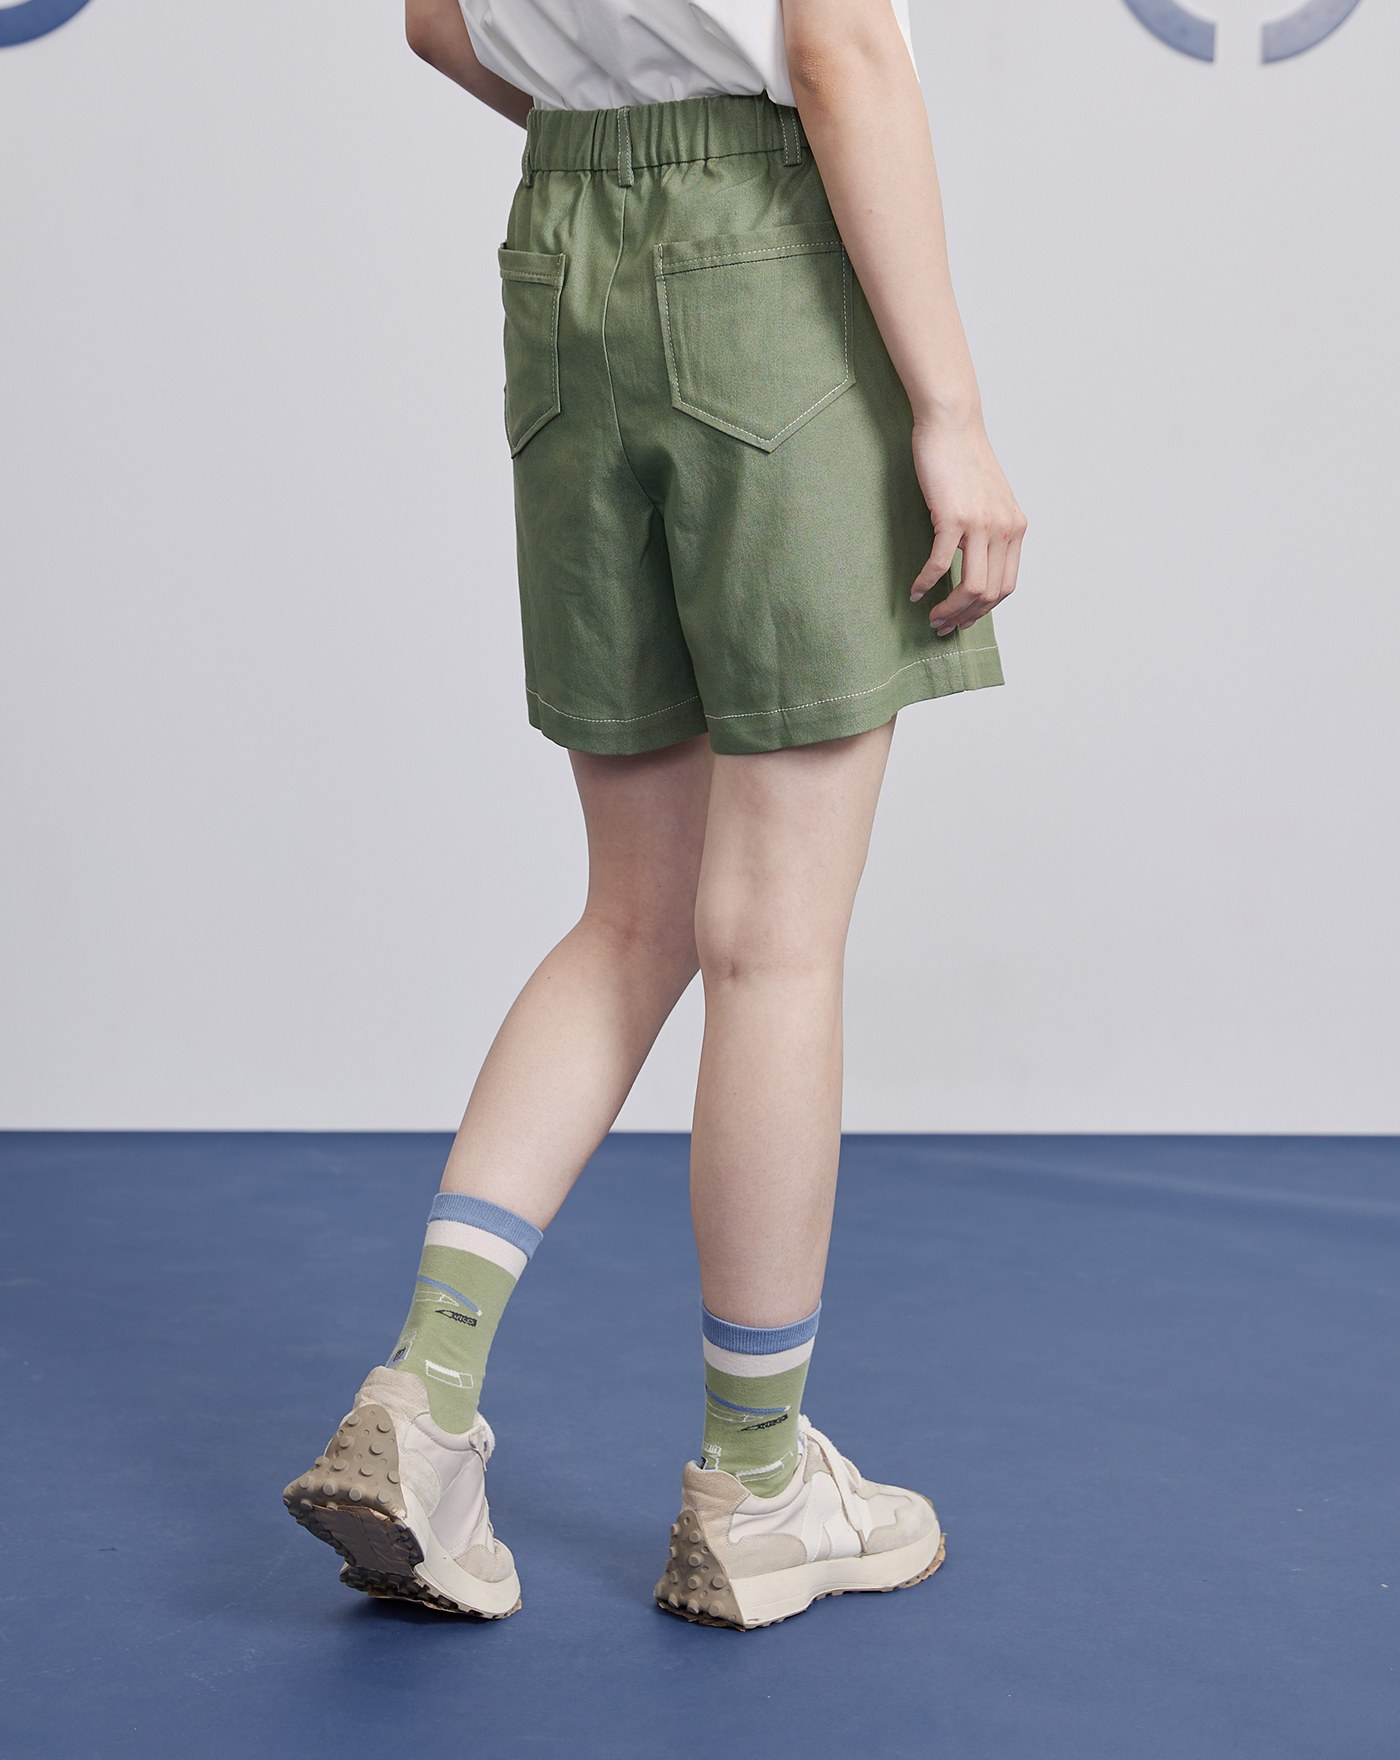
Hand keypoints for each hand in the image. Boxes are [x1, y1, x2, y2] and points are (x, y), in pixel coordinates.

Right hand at [908, 410, 1026, 634]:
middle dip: (964, 617)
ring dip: (949, 609)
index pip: (1006, 586)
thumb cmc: (963, 460)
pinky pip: (940, 565)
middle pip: (990, 593)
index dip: (984, 610)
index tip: (962, 619)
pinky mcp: (953, 517)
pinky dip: (926, 583)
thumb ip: (989, 530)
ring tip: (931, 616)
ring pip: (971, 587)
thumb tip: (974, 563)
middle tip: (942, 625)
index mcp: (1016, 527)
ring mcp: (981, 524)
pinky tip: (914, 590)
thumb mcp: (989, 499)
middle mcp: (1005, 529)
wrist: (952, 425)